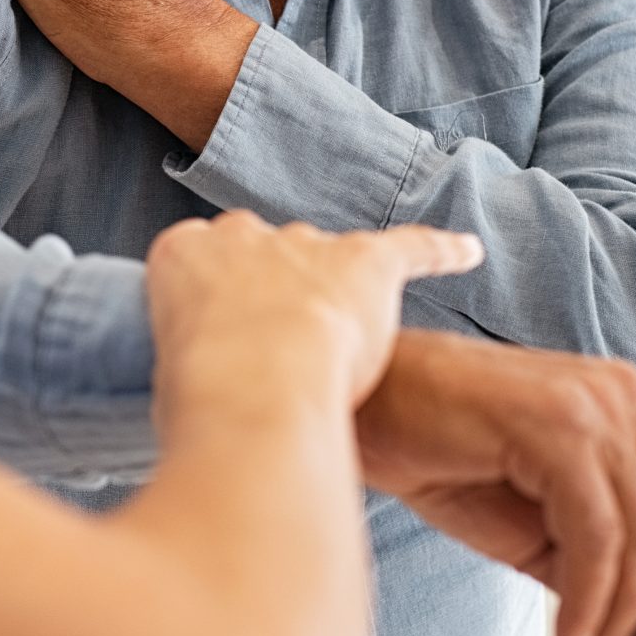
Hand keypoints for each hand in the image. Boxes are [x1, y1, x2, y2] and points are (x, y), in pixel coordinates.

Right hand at [147, 211, 483, 412]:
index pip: (199, 258)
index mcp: (183, 254)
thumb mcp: (167, 374)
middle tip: (278, 345)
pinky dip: (442, 250)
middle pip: (264, 250)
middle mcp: (244, 236)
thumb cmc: (202, 395)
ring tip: (343, 330)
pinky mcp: (366, 262)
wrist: (256, 382)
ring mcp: (307, 246)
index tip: (225, 329)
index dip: (217, 300)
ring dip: (334, 288)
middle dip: (274, 288)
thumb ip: (190, 362)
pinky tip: (469, 252)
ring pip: (327, 254)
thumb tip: (200, 400)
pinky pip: (411, 247)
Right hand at [356, 330, 635, 635]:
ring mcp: (596, 405)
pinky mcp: (560, 424)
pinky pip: (599, 536)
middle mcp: (624, 400)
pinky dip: (589, 603)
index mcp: (628, 412)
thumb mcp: (532, 525)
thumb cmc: (434, 452)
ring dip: (624, 627)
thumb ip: (591, 565)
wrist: (361, 406)